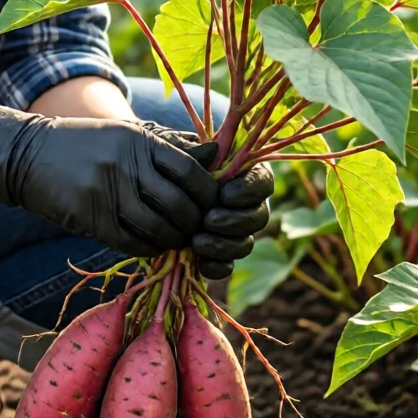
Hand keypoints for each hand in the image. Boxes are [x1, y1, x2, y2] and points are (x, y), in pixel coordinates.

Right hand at [0, 102, 219, 260]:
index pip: (190, 170)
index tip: (212, 203)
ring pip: (158, 227)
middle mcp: (125, 165)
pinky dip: (150, 249)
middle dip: (196, 222)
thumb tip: (215, 154)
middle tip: (199, 229)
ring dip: (175, 240)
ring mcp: (106, 193)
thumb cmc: (85, 144)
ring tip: (178, 239)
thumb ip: (170, 146)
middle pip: (179, 203)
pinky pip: (132, 243)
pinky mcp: (90, 219)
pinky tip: (153, 245)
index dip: (208, 192)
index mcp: (139, 140)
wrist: (27, 155)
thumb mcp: (126, 135)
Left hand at [140, 126, 272, 279]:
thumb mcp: (180, 151)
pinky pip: (228, 266)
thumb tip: (213, 150)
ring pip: (245, 244)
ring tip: (198, 242)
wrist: (153, 183)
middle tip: (210, 220)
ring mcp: (235, 232)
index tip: (227, 194)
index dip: (250, 191)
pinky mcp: (220, 253)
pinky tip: (202, 264)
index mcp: (246, 175)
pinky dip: (217, 267)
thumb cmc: (171, 160)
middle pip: (259, 217)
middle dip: (235, 221)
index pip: (264, 183)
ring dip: (224, 245)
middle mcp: (247, 205)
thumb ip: (197, 153)